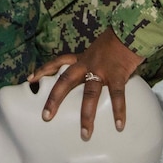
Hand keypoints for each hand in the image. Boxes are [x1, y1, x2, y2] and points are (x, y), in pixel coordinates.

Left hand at [29, 28, 144, 140]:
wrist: (131, 29)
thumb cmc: (117, 40)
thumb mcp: (99, 49)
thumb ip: (95, 62)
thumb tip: (96, 76)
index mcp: (82, 57)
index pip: (58, 62)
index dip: (44, 70)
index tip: (30, 80)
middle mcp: (87, 63)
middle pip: (65, 80)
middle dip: (54, 98)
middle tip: (46, 116)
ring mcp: (101, 69)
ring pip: (89, 94)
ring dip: (87, 115)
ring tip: (85, 134)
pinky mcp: (117, 74)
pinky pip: (117, 95)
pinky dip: (119, 111)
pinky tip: (119, 126)